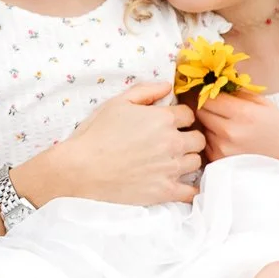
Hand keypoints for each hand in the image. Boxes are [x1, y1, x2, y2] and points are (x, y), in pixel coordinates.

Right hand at [31, 83, 202, 207]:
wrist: (80, 169)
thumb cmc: (95, 134)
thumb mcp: (116, 103)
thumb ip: (145, 91)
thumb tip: (168, 85)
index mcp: (163, 119)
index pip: (188, 114)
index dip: (179, 117)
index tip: (169, 123)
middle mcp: (172, 142)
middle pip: (198, 138)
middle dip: (188, 138)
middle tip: (171, 142)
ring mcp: (170, 168)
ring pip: (196, 162)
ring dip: (186, 159)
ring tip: (170, 161)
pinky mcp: (165, 191)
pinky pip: (191, 192)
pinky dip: (190, 189)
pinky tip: (181, 185)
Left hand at [192, 89, 278, 162]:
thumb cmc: (276, 128)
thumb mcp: (263, 103)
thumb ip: (238, 91)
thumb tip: (215, 81)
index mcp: (243, 113)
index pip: (209, 98)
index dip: (208, 93)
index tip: (213, 93)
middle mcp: (230, 132)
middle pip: (200, 112)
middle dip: (207, 107)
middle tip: (218, 109)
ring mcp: (222, 148)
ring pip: (202, 127)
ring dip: (209, 124)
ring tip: (227, 125)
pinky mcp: (218, 161)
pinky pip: (205, 143)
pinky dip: (212, 139)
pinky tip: (227, 139)